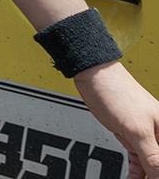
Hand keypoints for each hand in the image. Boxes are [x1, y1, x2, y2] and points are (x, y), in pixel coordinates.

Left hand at [78, 61, 158, 178]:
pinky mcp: (133, 137)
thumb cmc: (117, 93)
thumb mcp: (138, 130)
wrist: (93, 76)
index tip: (154, 177)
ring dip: (148, 176)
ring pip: (152, 165)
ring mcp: (147, 137)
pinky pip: (140, 161)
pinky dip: (137, 173)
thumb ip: (153, 156)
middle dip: (155, 174)